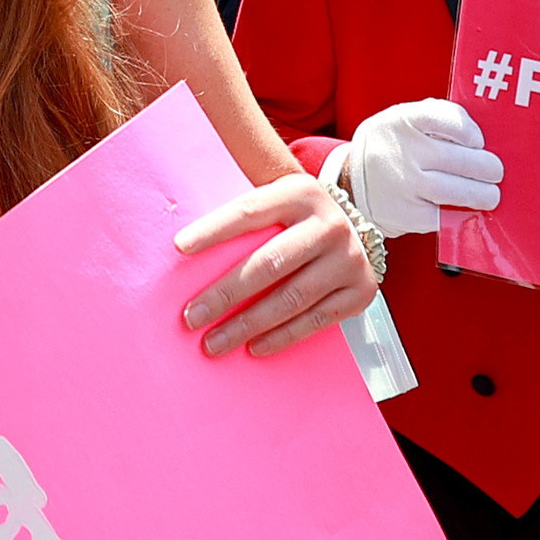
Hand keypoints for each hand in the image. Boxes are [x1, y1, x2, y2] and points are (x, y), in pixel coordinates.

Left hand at [174, 167, 378, 357]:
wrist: (352, 227)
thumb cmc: (295, 216)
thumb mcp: (275, 195)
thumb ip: (240, 207)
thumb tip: (184, 230)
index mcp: (300, 193)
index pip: (249, 212)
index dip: (214, 230)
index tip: (179, 248)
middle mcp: (329, 224)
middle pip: (269, 263)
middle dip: (225, 294)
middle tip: (191, 317)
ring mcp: (349, 259)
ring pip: (290, 298)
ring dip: (247, 325)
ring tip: (213, 342)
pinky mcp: (360, 291)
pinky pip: (315, 321)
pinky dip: (281, 337)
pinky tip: (253, 346)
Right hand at [337, 98, 502, 237]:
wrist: (351, 183)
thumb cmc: (391, 146)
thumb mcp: (403, 119)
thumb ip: (437, 117)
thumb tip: (480, 139)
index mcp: (403, 120)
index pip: (447, 120)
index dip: (470, 132)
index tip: (478, 141)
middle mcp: (403, 151)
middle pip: (460, 160)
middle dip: (487, 168)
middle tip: (495, 171)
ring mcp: (405, 185)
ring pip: (457, 191)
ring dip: (482, 194)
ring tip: (490, 194)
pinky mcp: (410, 214)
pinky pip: (446, 215)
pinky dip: (462, 213)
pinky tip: (467, 208)